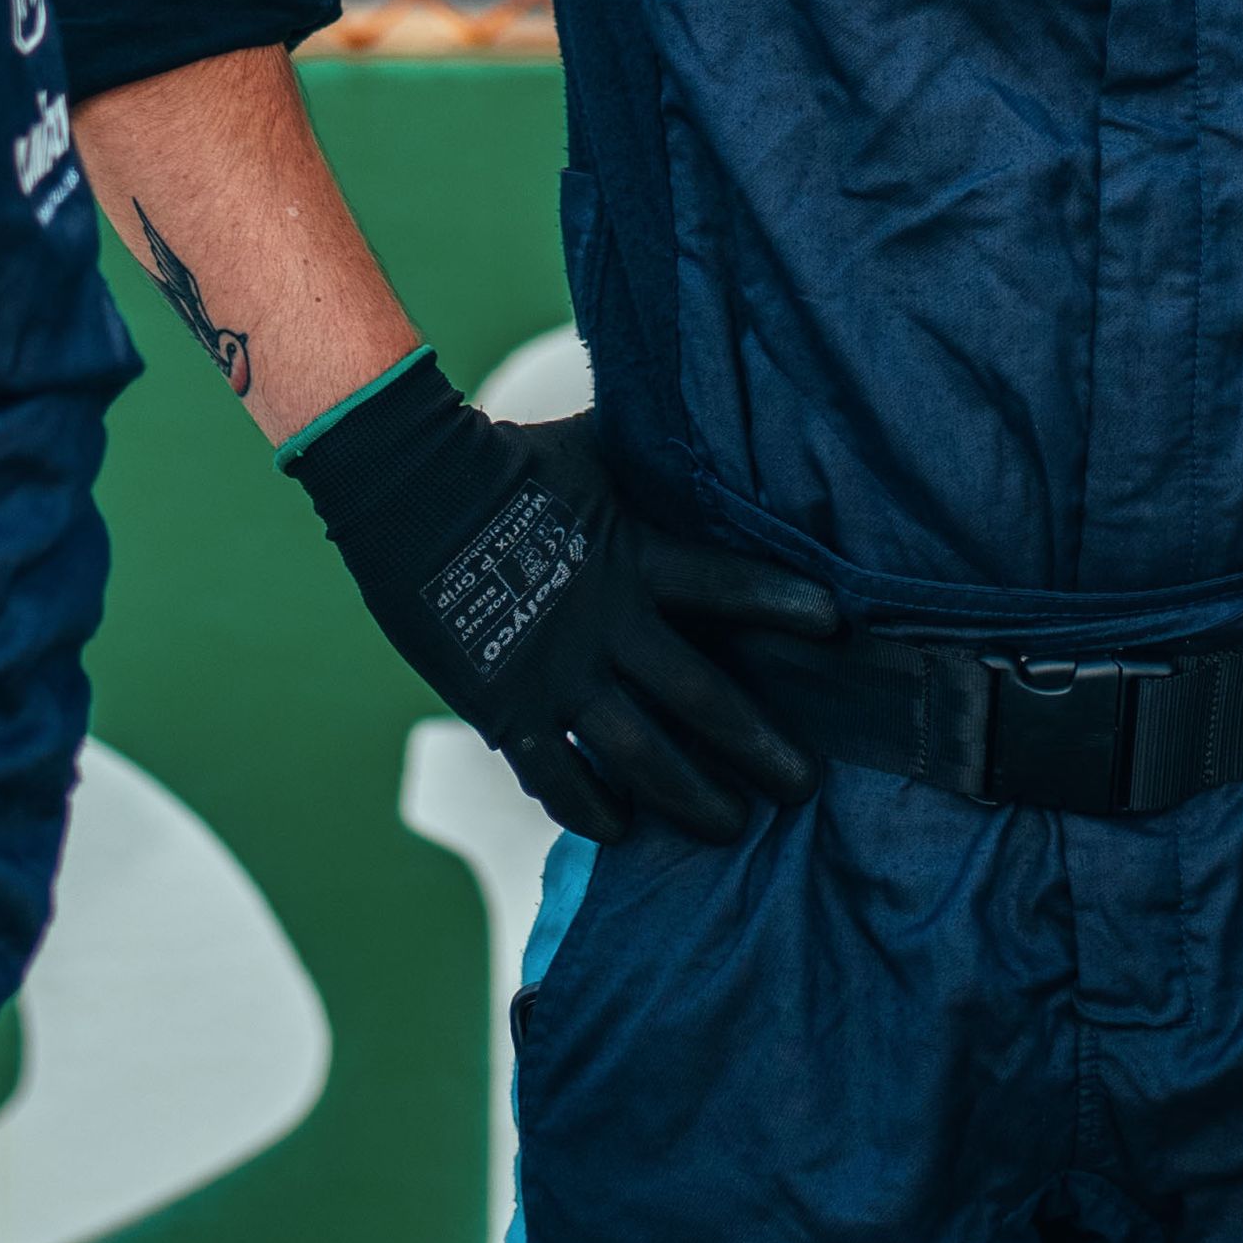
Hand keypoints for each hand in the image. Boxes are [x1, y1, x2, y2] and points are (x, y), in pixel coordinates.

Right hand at [284, 371, 843, 844]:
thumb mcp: (596, 447)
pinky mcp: (504, 704)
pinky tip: (623, 830)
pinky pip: (554, 774)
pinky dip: (589, 808)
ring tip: (732, 826)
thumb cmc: (509, 458)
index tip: (836, 630)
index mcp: (634, 555)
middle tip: (804, 784)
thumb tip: (707, 412)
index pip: (727, 583)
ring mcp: (555, 670)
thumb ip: (652, 456)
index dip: (781, 604)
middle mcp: (606, 622)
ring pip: (638, 753)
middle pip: (699, 695)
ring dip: (690, 795)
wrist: (407, 488)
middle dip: (757, 743)